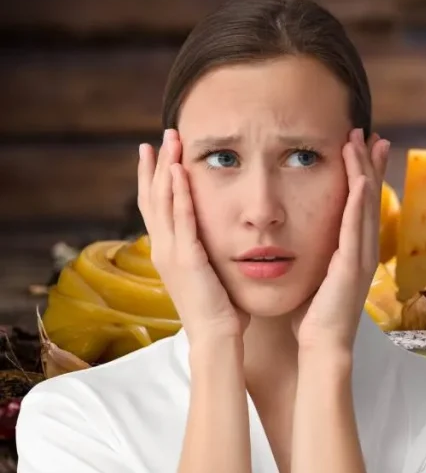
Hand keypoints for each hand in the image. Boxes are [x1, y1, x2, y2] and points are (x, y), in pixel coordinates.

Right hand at [138, 128, 248, 342]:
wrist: (217, 336)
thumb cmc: (221, 309)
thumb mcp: (211, 272)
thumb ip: (210, 253)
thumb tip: (224, 238)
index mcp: (168, 251)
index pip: (156, 206)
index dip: (155, 178)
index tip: (156, 152)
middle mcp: (163, 248)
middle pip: (154, 196)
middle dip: (158, 164)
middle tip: (162, 135)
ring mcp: (172, 252)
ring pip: (163, 200)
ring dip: (166, 168)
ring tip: (170, 141)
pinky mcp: (187, 258)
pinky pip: (182, 219)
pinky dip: (180, 193)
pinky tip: (181, 172)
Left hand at [293, 128, 389, 353]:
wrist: (320, 348)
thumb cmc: (311, 317)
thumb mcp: (312, 274)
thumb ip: (310, 253)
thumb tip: (292, 236)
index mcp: (352, 250)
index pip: (359, 202)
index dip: (362, 172)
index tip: (360, 145)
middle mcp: (362, 248)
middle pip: (369, 196)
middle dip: (369, 162)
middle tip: (370, 132)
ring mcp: (361, 257)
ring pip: (365, 205)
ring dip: (364, 171)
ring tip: (363, 142)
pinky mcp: (352, 266)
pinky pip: (356, 228)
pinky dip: (359, 202)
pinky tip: (360, 180)